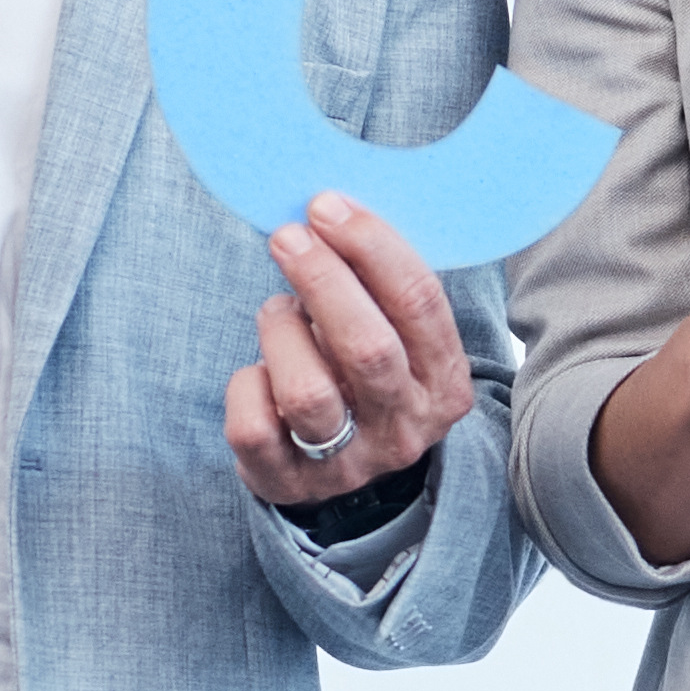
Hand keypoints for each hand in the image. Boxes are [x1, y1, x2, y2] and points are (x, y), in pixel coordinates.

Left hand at [222, 196, 476, 508]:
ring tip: (277, 312)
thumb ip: (379, 286)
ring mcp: (348, 463)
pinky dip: (245, 384)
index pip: (419, 303)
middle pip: (367, 348)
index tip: (328, 207)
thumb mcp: (398, 337)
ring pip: (307, 392)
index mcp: (444, 384)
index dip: (371, 245)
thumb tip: (331, 211)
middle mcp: (404, 428)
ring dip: (282, 332)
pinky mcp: (288, 483)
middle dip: (322, 279)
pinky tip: (258, 372)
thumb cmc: (367, 378)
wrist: (350, 479)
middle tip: (289, 237)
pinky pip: (253, 426)